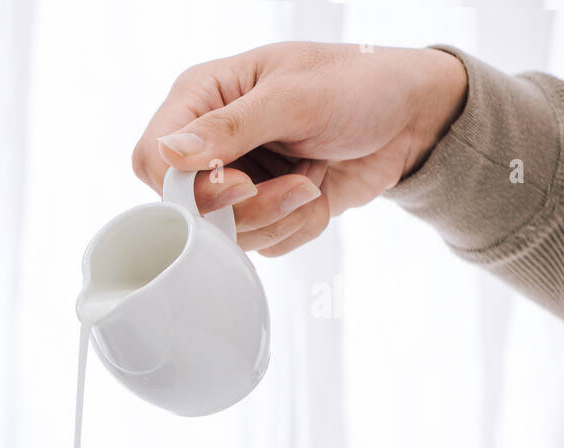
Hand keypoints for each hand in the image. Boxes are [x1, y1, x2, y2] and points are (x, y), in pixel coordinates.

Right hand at [131, 42, 467, 255]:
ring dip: (276, 218)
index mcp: (200, 98)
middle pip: (185, 209)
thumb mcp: (295, 96)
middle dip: (246, 209)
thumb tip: (170, 153)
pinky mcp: (261, 211)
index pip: (153, 158)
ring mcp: (233, 181)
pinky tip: (316, 191)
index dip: (187, 185)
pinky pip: (259, 247)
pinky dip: (294, 229)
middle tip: (294, 184)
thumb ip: (229, 127)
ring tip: (312, 180)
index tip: (241, 183)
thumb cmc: (358, 84)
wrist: (410, 117)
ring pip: (222, 236)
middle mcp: (208, 143)